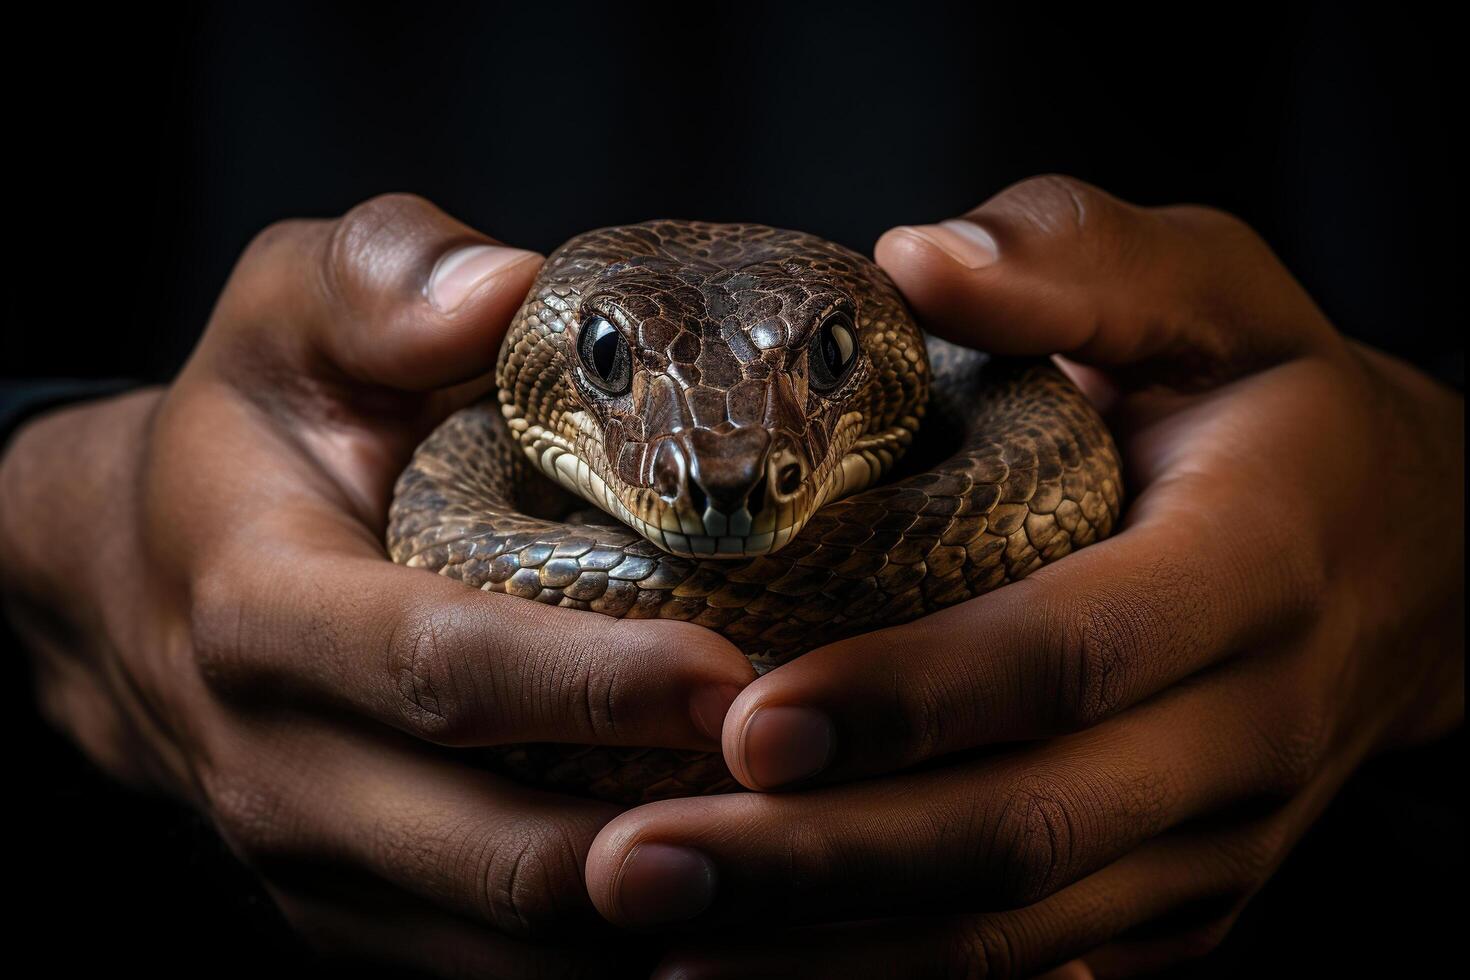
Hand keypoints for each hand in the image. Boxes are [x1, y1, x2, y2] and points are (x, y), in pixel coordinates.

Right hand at [0, 194, 753, 974]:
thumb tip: (513, 289)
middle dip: (661, 843)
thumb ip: (383, 277)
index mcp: (260, 609)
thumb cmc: (247, 430)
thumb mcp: (288, 310)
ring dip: (659, 918)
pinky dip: (616, 950)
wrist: (136, 581)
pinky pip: (496, 975)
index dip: (590, 686)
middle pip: (490, 852)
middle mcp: (278, 766)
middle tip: (816, 799)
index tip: (735, 678)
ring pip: (507, 946)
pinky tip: (728, 901)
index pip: (438, 668)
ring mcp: (313, 866)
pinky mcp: (353, 917)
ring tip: (799, 864)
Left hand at [582, 177, 1464, 976]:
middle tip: (635, 863)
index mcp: (1256, 562)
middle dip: (822, 859)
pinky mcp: (1184, 904)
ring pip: (1018, 930)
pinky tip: (757, 965)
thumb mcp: (1214, 292)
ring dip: (829, 948)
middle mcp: (1248, 729)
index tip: (748, 720)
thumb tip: (913, 257)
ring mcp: (1218, 840)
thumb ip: (1077, 260)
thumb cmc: (1279, 407)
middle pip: (1023, 828)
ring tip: (658, 934)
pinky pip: (1036, 968)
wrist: (1420, 563)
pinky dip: (891, 976)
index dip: (915, 694)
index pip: (1074, 649)